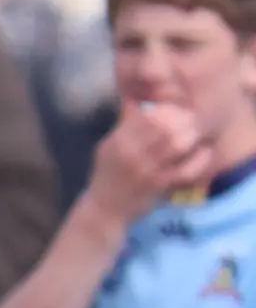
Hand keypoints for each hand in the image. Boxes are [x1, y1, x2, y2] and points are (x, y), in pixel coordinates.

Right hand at [90, 98, 217, 225]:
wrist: (104, 211)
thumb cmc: (108, 176)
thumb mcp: (109, 148)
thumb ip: (124, 125)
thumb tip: (134, 97)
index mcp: (118, 141)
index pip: (148, 116)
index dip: (167, 110)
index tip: (177, 112)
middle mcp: (131, 154)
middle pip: (165, 127)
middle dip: (183, 121)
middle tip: (193, 122)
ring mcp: (145, 171)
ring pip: (177, 144)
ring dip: (192, 137)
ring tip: (197, 135)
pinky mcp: (158, 186)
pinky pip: (186, 169)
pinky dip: (199, 159)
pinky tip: (204, 153)